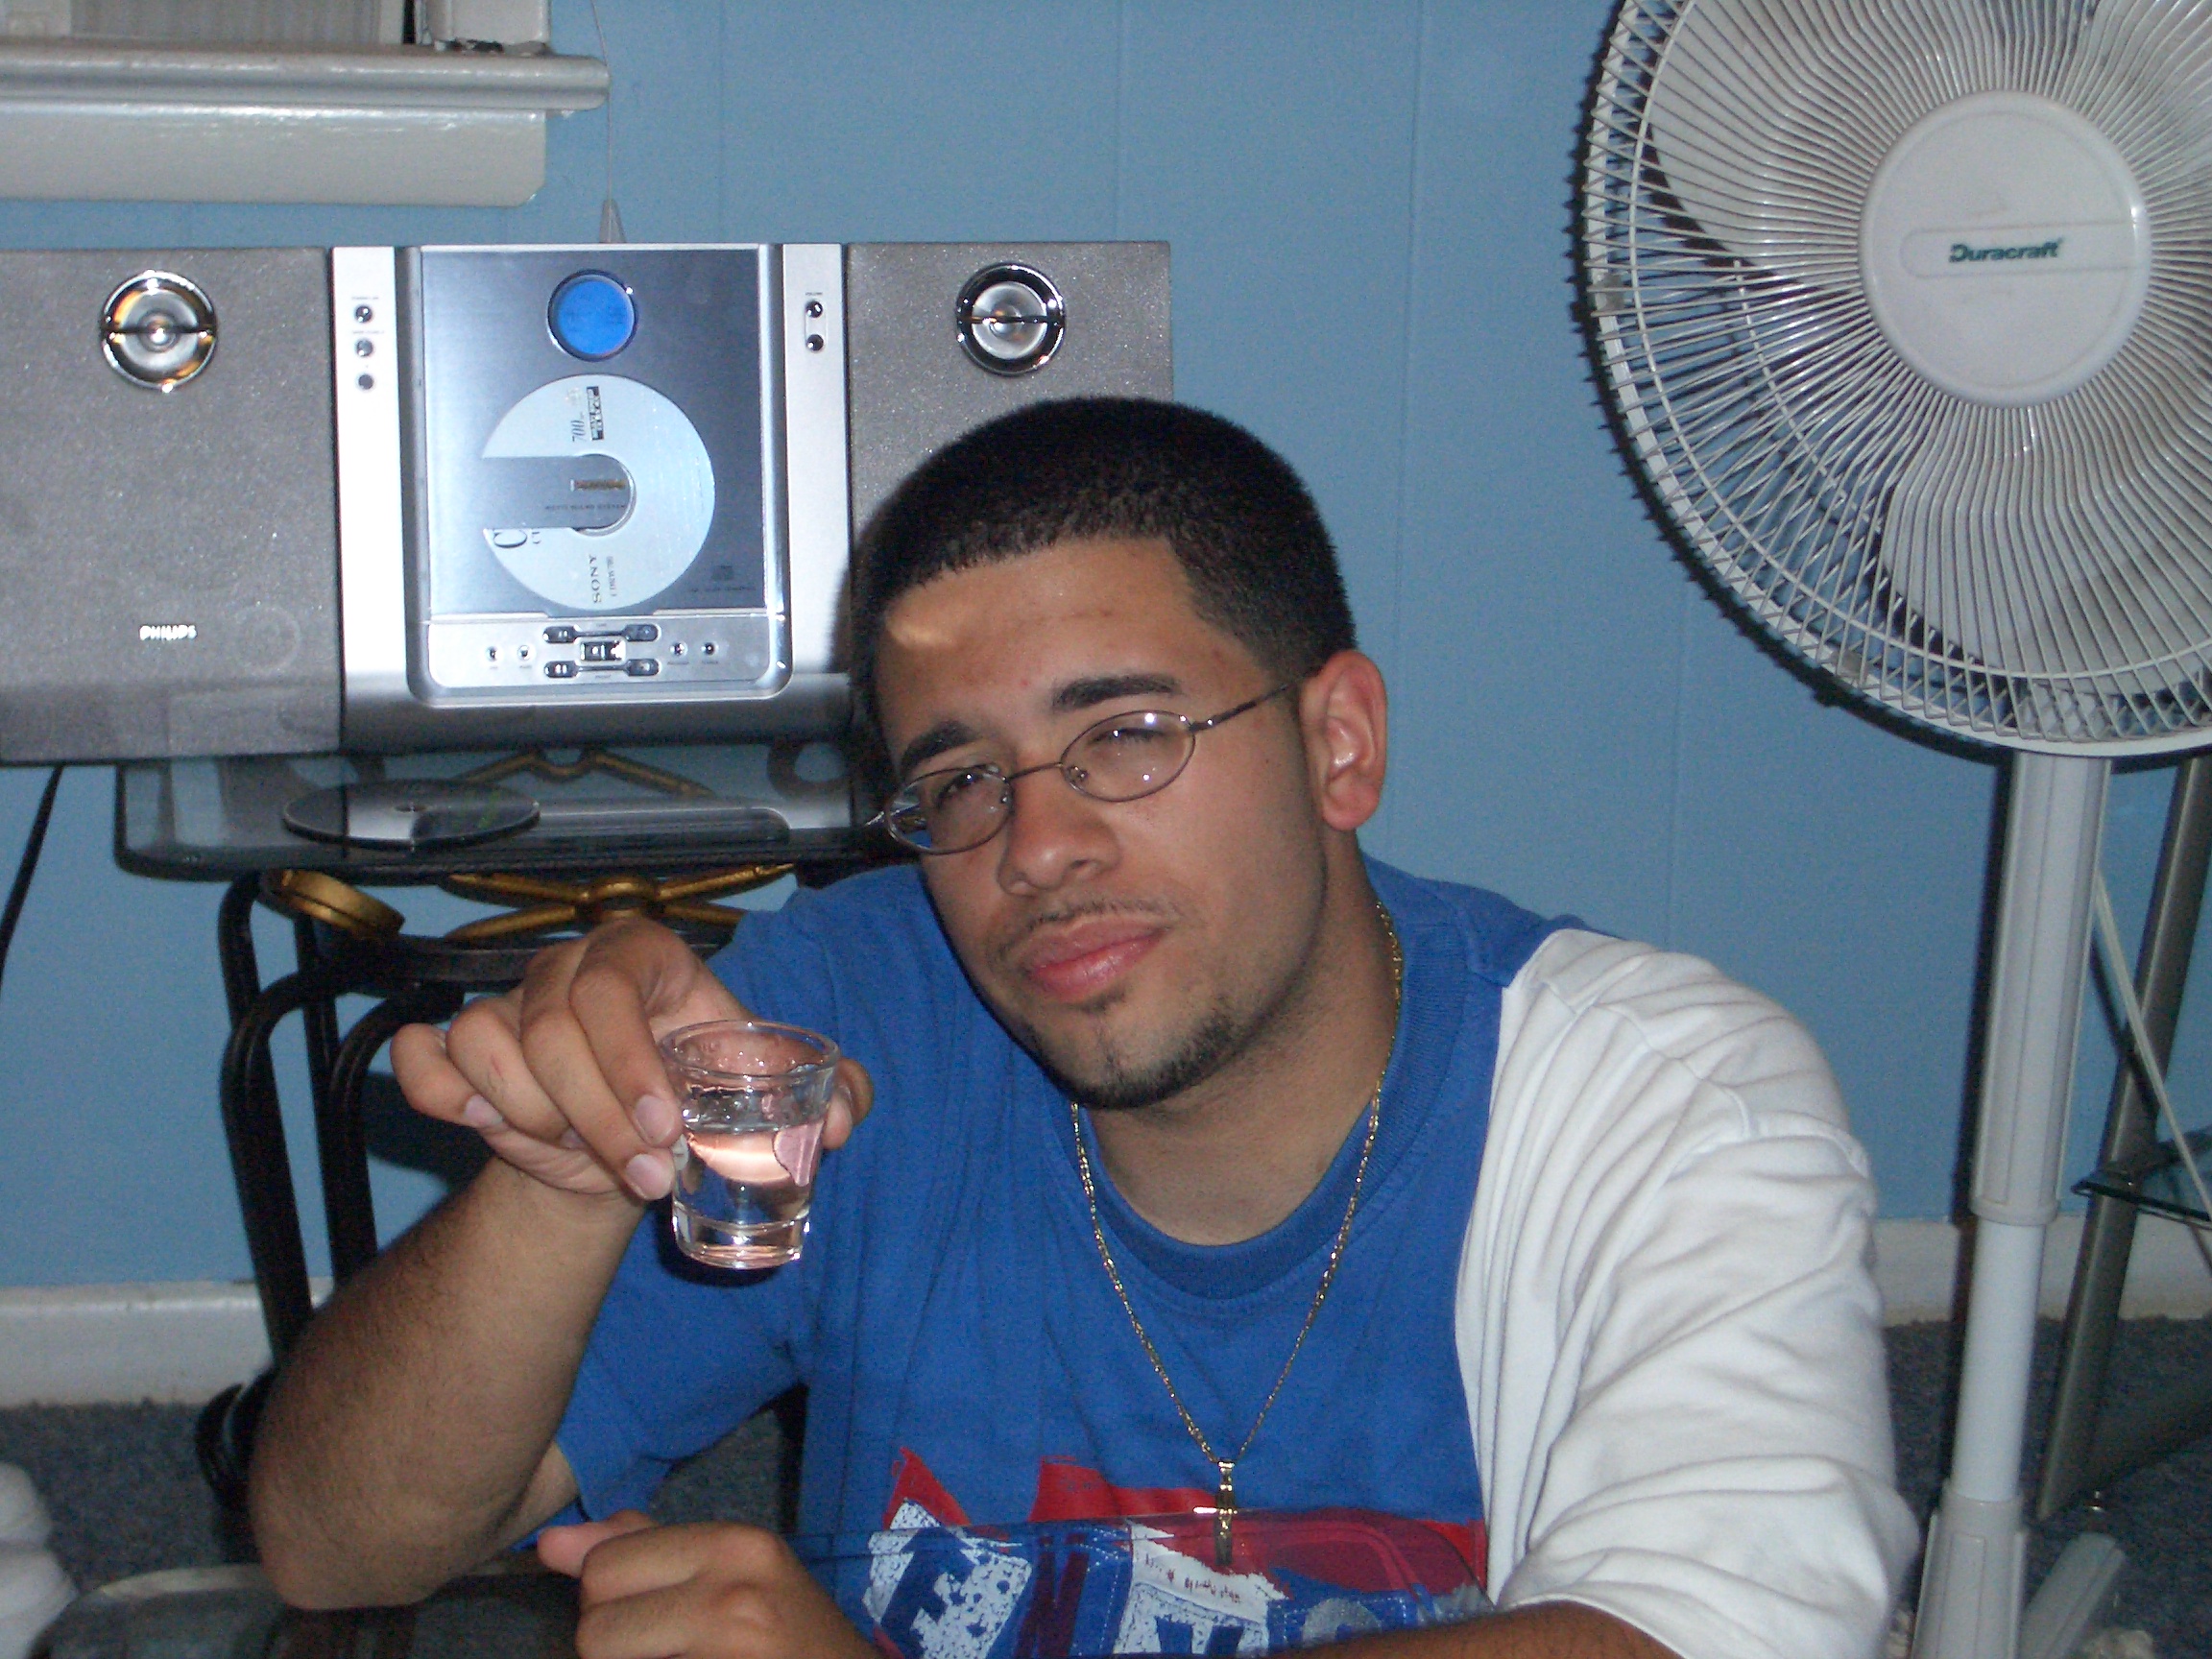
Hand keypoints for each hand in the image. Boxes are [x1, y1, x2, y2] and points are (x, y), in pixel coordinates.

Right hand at [392, 917, 871, 1203]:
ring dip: (534, 1117)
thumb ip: (828, 1095)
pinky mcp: (461, 1050)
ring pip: (485, 1042)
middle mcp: (566, 968)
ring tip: (586, 1156)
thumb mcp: (769, 1088)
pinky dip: (443, 1095)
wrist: (634, 1139)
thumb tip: (836, 1122)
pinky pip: (424, 1060)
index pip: (613, 986)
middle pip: (550, 1028)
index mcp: (641, 954)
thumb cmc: (699, 1091)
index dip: (629, 1061)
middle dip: (597, 1116)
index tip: (665, 1130)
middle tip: (649, 1174)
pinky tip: (491, 1128)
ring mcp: (506, 1004)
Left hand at [540, 1512, 872, 1658]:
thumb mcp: (734, 1575)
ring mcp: (731, 1644)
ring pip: (606, 1658)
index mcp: (733, 1545)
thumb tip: (551, 1544)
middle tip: (668, 1650)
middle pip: (595, 1624)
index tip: (656, 1621)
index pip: (604, 1567)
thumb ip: (646, 1550)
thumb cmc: (792, 1636)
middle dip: (613, 1646)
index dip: (611, 1603)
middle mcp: (731, 1590)